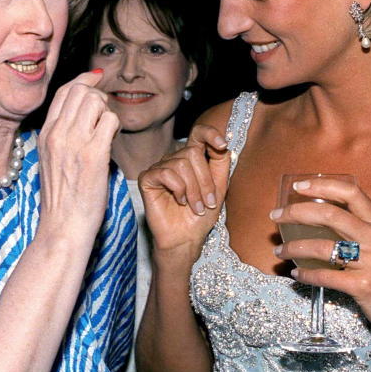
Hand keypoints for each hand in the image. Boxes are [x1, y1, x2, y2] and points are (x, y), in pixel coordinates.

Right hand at [36, 70, 119, 248]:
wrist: (63, 227)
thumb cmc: (62, 200)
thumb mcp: (51, 161)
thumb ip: (61, 137)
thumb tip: (80, 116)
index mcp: (45, 135)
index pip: (63, 92)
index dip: (83, 80)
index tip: (96, 79)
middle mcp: (56, 134)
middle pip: (81, 90)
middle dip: (98, 97)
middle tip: (104, 117)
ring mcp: (74, 142)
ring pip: (96, 101)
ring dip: (108, 112)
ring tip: (107, 133)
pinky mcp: (93, 154)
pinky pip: (110, 121)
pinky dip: (116, 128)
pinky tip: (112, 143)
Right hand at [139, 124, 229, 260]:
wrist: (186, 238)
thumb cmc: (201, 214)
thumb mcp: (219, 188)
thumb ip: (220, 164)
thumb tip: (223, 143)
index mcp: (193, 158)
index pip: (199, 133)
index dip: (210, 134)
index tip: (222, 144)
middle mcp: (175, 159)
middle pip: (192, 152)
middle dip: (204, 180)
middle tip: (207, 202)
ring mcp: (160, 168)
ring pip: (180, 164)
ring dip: (193, 189)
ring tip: (195, 206)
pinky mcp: (148, 179)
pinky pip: (165, 173)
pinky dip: (178, 189)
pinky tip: (179, 201)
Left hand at [271, 177, 370, 347]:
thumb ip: (359, 230)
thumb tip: (319, 218)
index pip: (351, 192)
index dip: (322, 185)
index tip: (298, 186)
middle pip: (330, 214)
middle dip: (296, 213)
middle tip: (276, 217)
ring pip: (323, 246)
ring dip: (294, 248)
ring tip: (279, 250)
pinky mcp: (364, 286)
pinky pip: (326, 276)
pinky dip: (306, 275)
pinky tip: (296, 274)